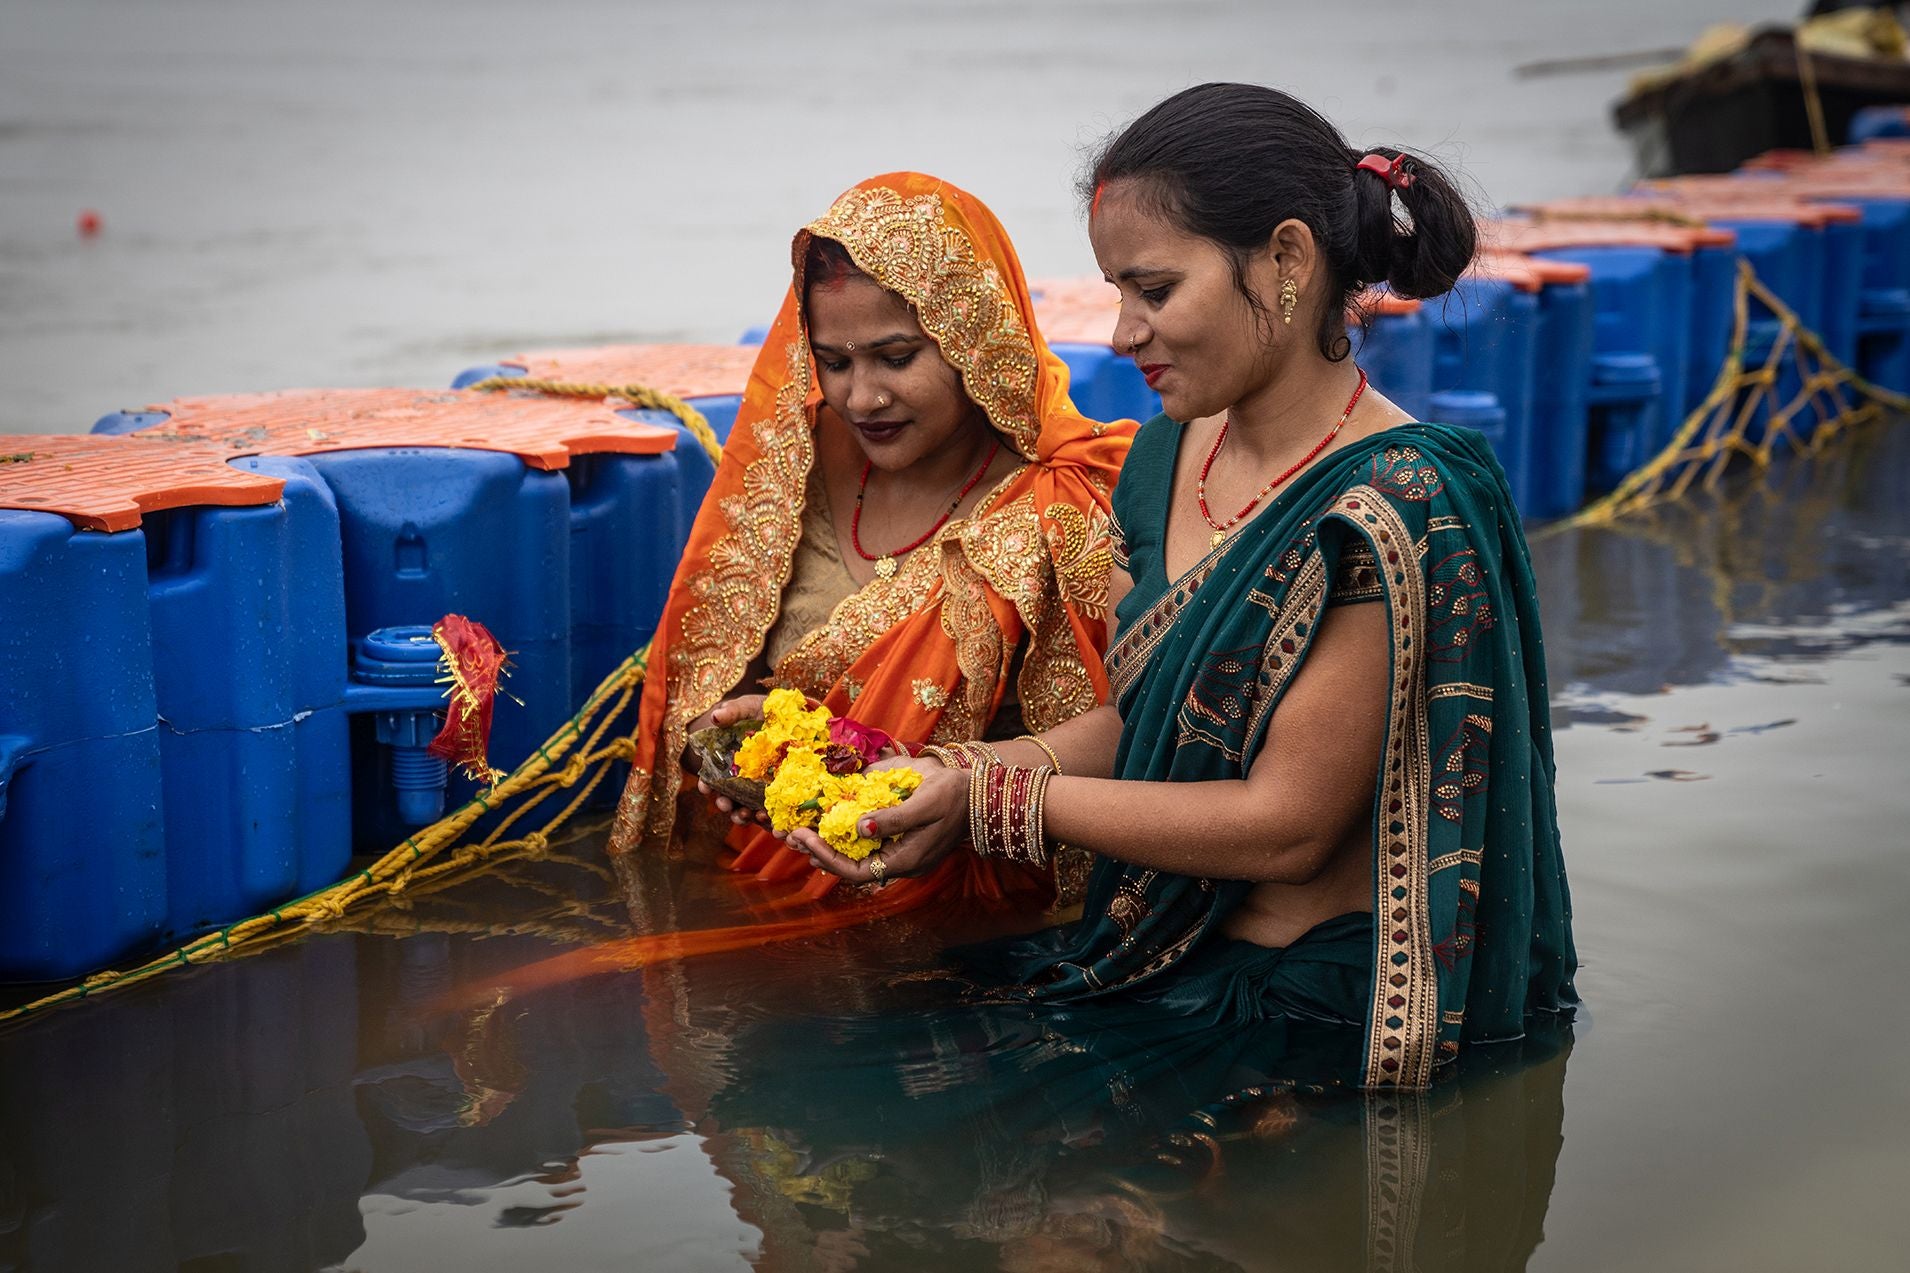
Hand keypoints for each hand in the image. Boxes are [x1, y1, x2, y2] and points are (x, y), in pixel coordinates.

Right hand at [686, 694, 770, 825]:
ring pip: (746, 808)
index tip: (705, 787)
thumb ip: (732, 712)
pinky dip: (767, 818)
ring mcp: (759, 788)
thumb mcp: (746, 707)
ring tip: (749, 815)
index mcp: (726, 762)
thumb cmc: (761, 710)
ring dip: (744, 815)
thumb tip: (716, 717)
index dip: (706, 784)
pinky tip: (769, 817)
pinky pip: (770, 811)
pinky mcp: (778, 792)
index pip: (711, 778)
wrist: (791, 714)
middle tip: (726, 805)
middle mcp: (739, 779)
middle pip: (727, 798)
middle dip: (724, 804)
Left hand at [785, 762, 969, 883]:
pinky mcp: (898, 840)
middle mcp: (897, 862)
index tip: (804, 836)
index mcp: (904, 860)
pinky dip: (842, 835)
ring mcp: (897, 853)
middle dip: (818, 851)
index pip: (854, 870)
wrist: (978, 794)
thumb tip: (858, 826)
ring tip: (800, 830)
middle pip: (849, 866)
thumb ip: (892, 818)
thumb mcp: (924, 804)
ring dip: (826, 844)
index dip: (826, 856)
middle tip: (791, 833)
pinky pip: (864, 844)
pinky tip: (826, 822)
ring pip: (854, 856)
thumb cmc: (954, 796)